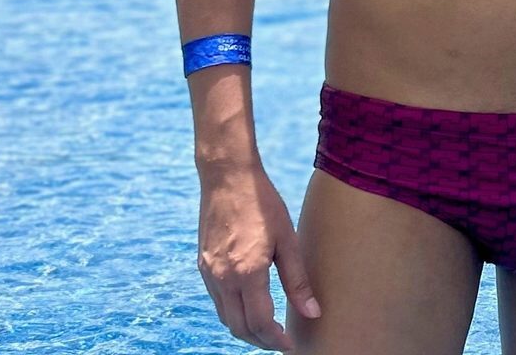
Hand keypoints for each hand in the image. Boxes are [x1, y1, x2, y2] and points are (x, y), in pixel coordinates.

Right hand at [196, 162, 320, 349]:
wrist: (227, 177)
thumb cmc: (263, 203)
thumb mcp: (288, 239)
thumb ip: (298, 280)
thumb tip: (313, 312)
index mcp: (247, 272)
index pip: (260, 323)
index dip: (276, 340)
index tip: (290, 345)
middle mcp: (223, 278)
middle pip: (239, 328)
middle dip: (260, 341)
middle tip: (280, 342)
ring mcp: (209, 273)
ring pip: (225, 317)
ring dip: (245, 329)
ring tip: (267, 329)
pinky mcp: (203, 266)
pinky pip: (217, 301)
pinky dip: (233, 312)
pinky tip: (249, 306)